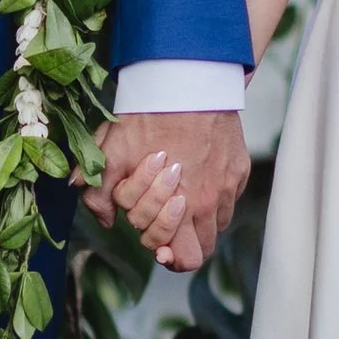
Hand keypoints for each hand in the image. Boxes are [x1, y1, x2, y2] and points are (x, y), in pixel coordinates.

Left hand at [85, 110, 250, 270]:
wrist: (188, 80)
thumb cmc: (149, 115)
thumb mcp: (112, 152)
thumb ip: (99, 193)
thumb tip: (105, 220)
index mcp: (181, 206)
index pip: (185, 258)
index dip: (167, 255)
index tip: (157, 246)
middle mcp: (210, 201)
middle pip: (203, 249)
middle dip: (181, 240)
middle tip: (164, 220)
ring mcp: (228, 185)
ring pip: (217, 224)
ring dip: (197, 220)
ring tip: (179, 197)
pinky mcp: (239, 168)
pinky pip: (229, 198)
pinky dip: (213, 196)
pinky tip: (195, 175)